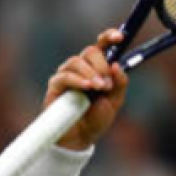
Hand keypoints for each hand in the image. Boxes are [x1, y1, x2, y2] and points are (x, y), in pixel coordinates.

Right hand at [48, 29, 129, 149]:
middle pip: (90, 51)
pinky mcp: (55, 86)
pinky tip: (87, 87)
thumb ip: (120, 84)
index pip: (102, 45)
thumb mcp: (115, 101)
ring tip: (100, 88)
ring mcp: (67, 74)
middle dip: (101, 65)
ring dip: (91, 73)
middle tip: (107, 84)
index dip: (109, 37)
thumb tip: (116, 65)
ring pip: (76, 61)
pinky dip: (78, 80)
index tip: (120, 37)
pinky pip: (64, 76)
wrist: (81, 138)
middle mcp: (82, 67)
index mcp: (98, 67)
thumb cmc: (97, 117)